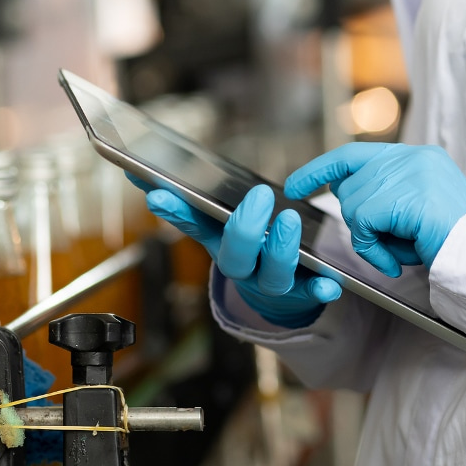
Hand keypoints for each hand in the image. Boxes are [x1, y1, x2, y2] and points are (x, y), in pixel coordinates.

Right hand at [129, 177, 341, 327]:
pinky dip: (320, 290)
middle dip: (244, 228)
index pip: (192, 225)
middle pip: (235, 255)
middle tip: (259, 196)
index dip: (176, 212)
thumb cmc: (247, 246)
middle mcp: (241, 266)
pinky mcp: (301, 292)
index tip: (158, 194)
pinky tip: (329, 284)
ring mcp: (269, 282)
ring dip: (280, 249)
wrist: (273, 294)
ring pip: (273, 275)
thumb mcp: (217, 223)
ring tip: (290, 221)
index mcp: (219, 242)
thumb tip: (136, 171)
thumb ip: (186, 201)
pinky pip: (311, 294)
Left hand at [284, 143, 465, 276]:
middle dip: (360, 223)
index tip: (295, 185)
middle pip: (351, 187)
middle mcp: (412, 157)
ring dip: (371, 239)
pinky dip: (373, 249)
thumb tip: (343, 195)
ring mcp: (409, 173)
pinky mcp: (403, 195)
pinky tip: (396, 260)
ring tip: (402, 250)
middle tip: (392, 244)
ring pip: (354, 206)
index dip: (321, 169)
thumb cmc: (454, 243)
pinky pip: (362, 224)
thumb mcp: (417, 211)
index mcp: (417, 156)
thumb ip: (385, 197)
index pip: (354, 154)